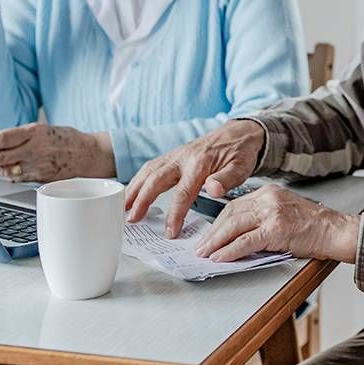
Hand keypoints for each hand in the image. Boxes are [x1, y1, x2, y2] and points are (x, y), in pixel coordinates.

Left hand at [0, 124, 114, 182]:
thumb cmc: (69, 140)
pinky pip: (15, 178)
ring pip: (4, 170)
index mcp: (36, 132)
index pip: (1, 139)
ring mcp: (38, 165)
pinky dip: (1, 176)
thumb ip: (22, 135)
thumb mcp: (45, 129)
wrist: (92, 155)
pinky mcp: (40, 178)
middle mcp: (36, 149)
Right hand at [124, 119, 263, 237]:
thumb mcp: (241, 167)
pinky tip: (132, 192)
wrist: (239, 133)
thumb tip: (213, 190)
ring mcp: (175, 155)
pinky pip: (151, 167)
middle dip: (141, 200)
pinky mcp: (172, 155)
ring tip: (122, 208)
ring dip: (133, 189)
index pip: (183, 193)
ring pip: (148, 171)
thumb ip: (226, 180)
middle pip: (156, 180)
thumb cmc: (240, 153)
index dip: (174, 214)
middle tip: (131, 220)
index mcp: (199, 164)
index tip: (170, 232)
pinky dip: (138, 180)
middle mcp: (182, 158)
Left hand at [194, 184, 358, 262]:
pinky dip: (230, 251)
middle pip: (230, 214)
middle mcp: (268, 198)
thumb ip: (263, 218)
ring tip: (205, 255)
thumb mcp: (285, 212)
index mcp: (269, 192)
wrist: (337, 231)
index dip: (218, 222)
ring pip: (234, 226)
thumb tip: (238, 236)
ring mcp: (272, 212)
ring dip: (216, 243)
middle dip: (212, 233)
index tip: (209, 235)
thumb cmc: (315, 227)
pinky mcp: (277, 229)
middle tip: (201, 248)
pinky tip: (220, 258)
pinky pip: (246, 241)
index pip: (235, 205)